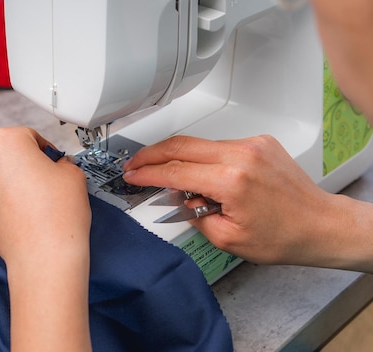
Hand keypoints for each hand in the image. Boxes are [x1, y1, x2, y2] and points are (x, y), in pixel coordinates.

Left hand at [0, 127, 92, 350]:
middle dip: (29, 163)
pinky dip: (10, 198)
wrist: (43, 257)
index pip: (30, 136)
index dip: (46, 150)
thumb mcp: (72, 173)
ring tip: (41, 199)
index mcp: (6, 141)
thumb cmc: (57, 215)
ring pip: (2, 174)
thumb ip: (62, 162)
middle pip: (11, 153)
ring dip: (18, 181)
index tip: (54, 161)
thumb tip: (57, 167)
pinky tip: (30, 212)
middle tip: (49, 179)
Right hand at [122, 135, 338, 266]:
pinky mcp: (259, 142)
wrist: (320, 225)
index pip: (175, 171)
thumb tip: (178, 198)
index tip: (132, 175)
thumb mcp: (227, 239)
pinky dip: (204, 158)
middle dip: (151, 154)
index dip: (147, 173)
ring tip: (172, 179)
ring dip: (179, 157)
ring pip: (199, 143)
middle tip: (135, 164)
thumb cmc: (284, 236)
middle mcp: (241, 154)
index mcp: (232, 180)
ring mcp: (251, 144)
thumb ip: (193, 215)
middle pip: (180, 144)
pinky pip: (219, 145)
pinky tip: (204, 175)